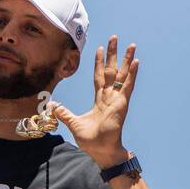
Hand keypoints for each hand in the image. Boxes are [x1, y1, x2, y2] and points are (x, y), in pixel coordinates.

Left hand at [50, 35, 136, 167]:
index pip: (99, 76)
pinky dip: (132, 73)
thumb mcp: (73, 123)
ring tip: (131, 45)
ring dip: (126, 59)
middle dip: (113, 54)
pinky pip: (128, 85)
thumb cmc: (91, 140)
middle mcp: (110, 96)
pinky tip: (136, 61)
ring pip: (122, 74)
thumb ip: (64, 113)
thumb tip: (52, 106)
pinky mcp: (122, 103)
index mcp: (100, 99)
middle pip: (112, 70)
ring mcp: (117, 99)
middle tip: (114, 38)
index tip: (100, 49)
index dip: (99, 63)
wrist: (101, 151)